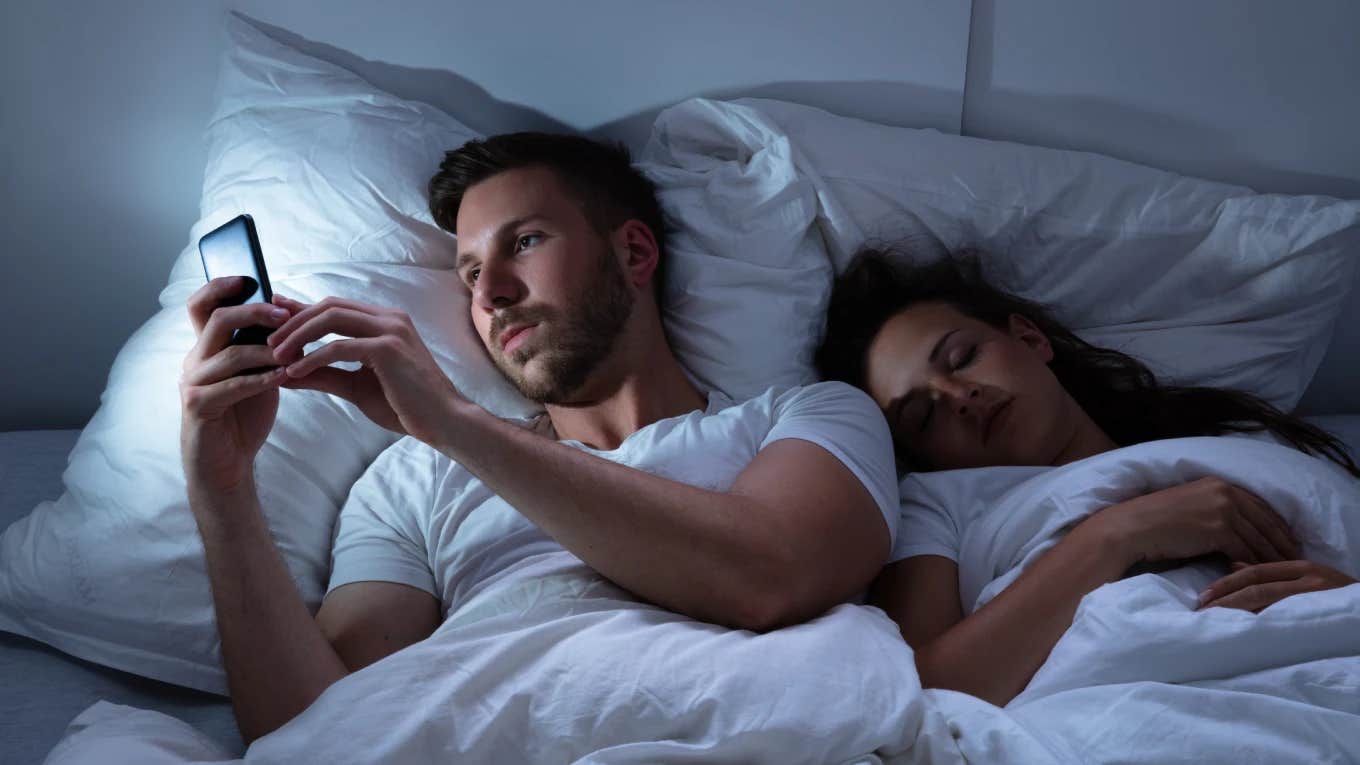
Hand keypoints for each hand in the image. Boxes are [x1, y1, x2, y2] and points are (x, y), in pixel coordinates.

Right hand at [180, 277, 291, 491]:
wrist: (228, 462)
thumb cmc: (244, 414)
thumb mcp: (257, 372)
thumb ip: (264, 346)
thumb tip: (289, 312)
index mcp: (205, 347)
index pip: (202, 305)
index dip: (221, 286)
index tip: (250, 276)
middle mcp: (194, 360)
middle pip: (216, 319)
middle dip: (253, 312)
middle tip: (284, 314)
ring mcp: (193, 383)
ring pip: (229, 353)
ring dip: (267, 351)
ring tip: (296, 353)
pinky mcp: (199, 406)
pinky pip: (233, 386)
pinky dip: (262, 379)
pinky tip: (286, 376)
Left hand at [265, 295, 465, 445]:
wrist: (444, 422)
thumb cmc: (406, 406)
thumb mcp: (356, 386)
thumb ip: (324, 374)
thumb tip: (285, 373)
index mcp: (385, 322)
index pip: (335, 307)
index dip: (300, 309)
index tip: (271, 317)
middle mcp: (389, 318)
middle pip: (329, 305)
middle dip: (294, 321)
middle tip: (268, 342)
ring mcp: (391, 330)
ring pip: (332, 318)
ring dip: (298, 335)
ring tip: (276, 355)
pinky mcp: (388, 349)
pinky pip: (340, 346)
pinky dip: (313, 357)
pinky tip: (295, 372)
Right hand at [1094, 477, 1300, 567]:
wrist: (1132, 528)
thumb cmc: (1156, 521)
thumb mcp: (1191, 507)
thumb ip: (1216, 511)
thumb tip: (1238, 530)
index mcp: (1219, 484)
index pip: (1260, 505)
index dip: (1277, 524)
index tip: (1289, 540)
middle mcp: (1224, 492)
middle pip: (1265, 521)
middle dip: (1282, 542)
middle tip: (1296, 558)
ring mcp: (1222, 509)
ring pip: (1258, 538)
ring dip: (1272, 556)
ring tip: (1282, 571)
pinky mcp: (1217, 528)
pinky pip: (1244, 550)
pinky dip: (1253, 563)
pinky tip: (1258, 574)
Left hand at [1197, 560, 1356, 611]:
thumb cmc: (1339, 598)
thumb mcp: (1309, 581)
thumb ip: (1274, 575)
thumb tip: (1233, 565)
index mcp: (1301, 567)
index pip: (1255, 572)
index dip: (1226, 584)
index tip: (1203, 596)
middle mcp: (1307, 576)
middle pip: (1256, 584)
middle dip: (1225, 597)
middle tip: (1200, 609)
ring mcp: (1317, 594)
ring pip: (1267, 599)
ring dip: (1235, 608)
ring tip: (1212, 619)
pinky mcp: (1324, 612)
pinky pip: (1285, 618)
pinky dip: (1262, 623)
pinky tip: (1243, 631)